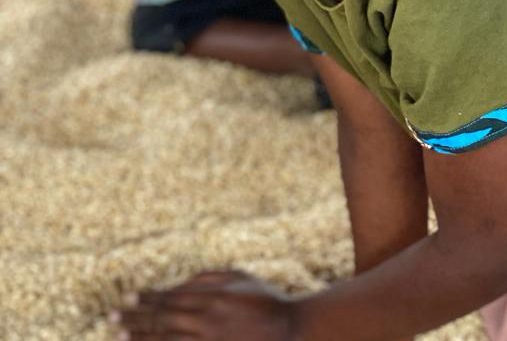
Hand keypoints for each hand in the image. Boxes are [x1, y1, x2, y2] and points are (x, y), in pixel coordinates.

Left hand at [113, 270, 297, 340]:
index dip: (147, 298)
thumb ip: (209, 277)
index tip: (129, 298)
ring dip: (140, 337)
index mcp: (212, 296)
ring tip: (120, 335)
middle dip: (135, 317)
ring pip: (165, 340)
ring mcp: (209, 340)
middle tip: (111, 317)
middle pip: (162, 318)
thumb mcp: (240, 277)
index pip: (170, 297)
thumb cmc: (265, 299)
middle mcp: (206, 319)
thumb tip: (180, 282)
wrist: (290, 329)